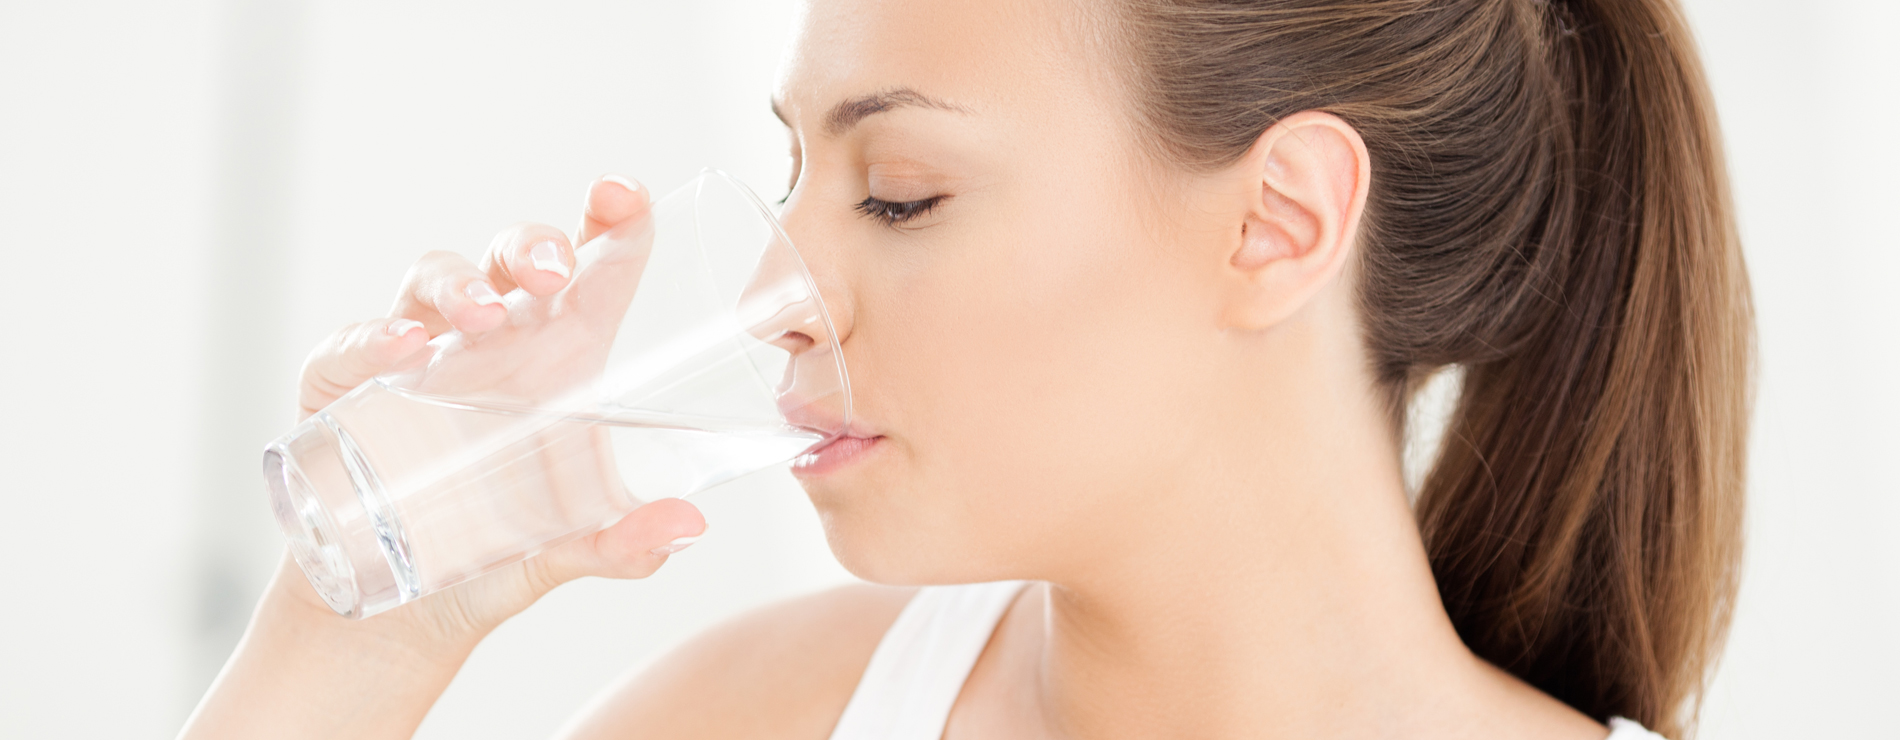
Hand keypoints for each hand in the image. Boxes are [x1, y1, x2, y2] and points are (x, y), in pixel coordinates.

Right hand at [280, 174, 704, 648]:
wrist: (399, 614)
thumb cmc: (493, 554)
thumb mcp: (564, 551)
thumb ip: (622, 542)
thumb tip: (687, 529)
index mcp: (556, 357)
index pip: (586, 267)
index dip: (607, 220)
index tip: (623, 194)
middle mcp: (487, 343)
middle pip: (509, 258)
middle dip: (532, 245)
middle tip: (554, 270)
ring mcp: (413, 359)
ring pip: (431, 281)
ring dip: (458, 284)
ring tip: (483, 314)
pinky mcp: (342, 391)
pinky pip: (350, 348)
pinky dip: (373, 339)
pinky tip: (403, 350)